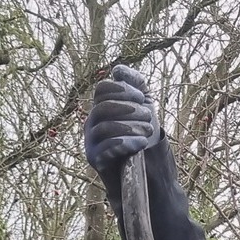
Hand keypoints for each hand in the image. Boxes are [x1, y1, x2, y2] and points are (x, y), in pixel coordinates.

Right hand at [84, 63, 159, 179]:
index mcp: (102, 107)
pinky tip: (141, 143)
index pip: (102, 89)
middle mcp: (92, 122)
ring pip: (104, 126)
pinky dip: (125, 142)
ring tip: (148, 130)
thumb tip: (117, 70)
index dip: (122, 89)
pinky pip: (104, 147)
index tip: (142, 98)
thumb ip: (136, 84)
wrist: (145, 169)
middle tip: (148, 116)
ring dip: (129, 127)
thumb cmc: (143, 135)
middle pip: (102, 107)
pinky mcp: (95, 159)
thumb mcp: (145, 105)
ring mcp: (91, 141)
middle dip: (128, 109)